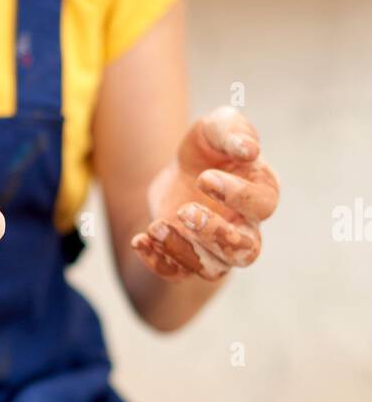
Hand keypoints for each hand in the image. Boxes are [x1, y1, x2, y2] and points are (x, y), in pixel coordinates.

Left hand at [131, 107, 279, 281]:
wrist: (180, 171)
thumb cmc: (210, 148)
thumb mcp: (218, 127)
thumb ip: (234, 132)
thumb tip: (250, 150)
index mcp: (261, 194)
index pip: (262, 205)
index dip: (237, 195)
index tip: (204, 178)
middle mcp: (246, 229)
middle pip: (245, 251)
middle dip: (215, 234)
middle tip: (185, 211)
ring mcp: (218, 250)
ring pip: (212, 269)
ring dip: (183, 251)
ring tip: (156, 226)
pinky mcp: (188, 259)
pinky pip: (178, 274)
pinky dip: (158, 262)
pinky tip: (140, 240)